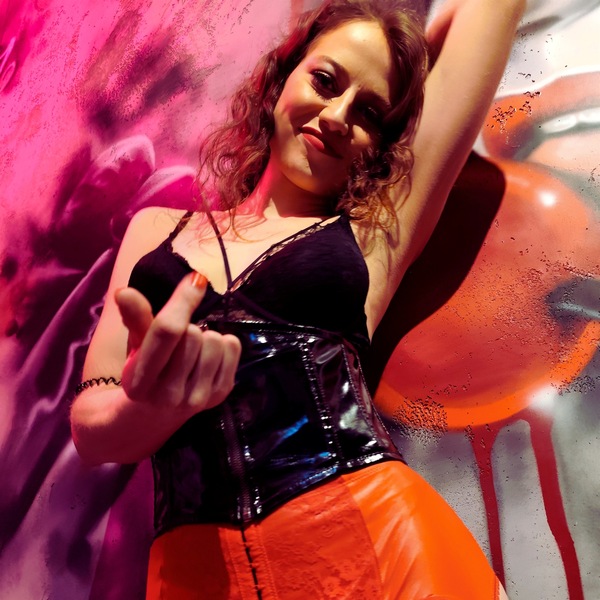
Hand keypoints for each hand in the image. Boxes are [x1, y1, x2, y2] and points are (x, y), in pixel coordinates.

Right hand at [115, 272, 240, 413]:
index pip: (167, 331)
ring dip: (205, 336)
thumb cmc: (143, 370)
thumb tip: (125, 293)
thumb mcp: (134, 345)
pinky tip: (207, 357)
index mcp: (140, 381)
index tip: (195, 278)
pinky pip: (233, 348)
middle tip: (178, 340)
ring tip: (192, 350)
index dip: (182, 300)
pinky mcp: (220, 395)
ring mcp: (197, 398)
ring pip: (214, 340)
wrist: (155, 414)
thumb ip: (134, 319)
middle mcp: (169, 394)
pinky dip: (223, 344)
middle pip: (194, 333)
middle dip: (187, 327)